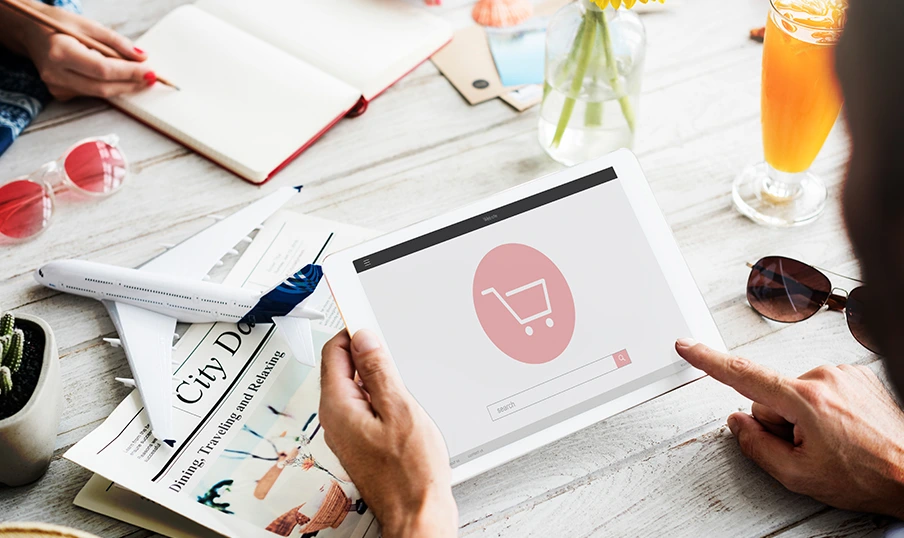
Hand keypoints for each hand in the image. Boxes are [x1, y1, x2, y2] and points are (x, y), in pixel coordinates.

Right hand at [0, 2, 152, 99]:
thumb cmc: (59, 25)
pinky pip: (91, 93)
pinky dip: (108, 86)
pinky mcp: (60, 93)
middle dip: (131, 84)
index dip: (129, 73)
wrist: (31, 32)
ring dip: (123, 86)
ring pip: (99, 93)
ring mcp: (56, 86)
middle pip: (103, 87)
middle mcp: (56, 73)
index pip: (102, 69)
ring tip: (139, 76)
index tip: (151, 72)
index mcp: (61, 52)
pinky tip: (117, 77)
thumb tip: (142, 57)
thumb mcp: (88, 25)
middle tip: (151, 78)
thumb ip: (116, 42)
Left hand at [320, 330, 457, 537]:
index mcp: (339, 407)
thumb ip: (380, 371)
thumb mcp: (401, 409)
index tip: (367, 317)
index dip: (353, 331)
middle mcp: (336, 420)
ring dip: (375, 376)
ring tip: (401, 381)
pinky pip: (363, 407)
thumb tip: (365, 340)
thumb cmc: (411, 473)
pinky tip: (401, 404)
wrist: (417, 514)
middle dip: (366, 353)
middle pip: (342, 368)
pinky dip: (379, 396)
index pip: (335, 352)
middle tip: (391, 347)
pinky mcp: (360, 442)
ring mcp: (347, 433)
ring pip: (354, 388)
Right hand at [676, 339, 903, 517]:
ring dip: (804, 417)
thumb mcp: (800, 476)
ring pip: (797, 394)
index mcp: (806, 400)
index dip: (709, 361)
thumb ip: (757, 447)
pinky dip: (825, 410)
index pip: (743, 375)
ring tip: (834, 443)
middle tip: (809, 449)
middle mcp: (825, 377)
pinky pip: (821, 390)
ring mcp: (845, 374)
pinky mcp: (859, 376)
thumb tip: (738, 423)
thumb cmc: (869, 477)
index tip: (687, 346)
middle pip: (772, 396)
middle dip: (780, 422)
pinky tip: (845, 431)